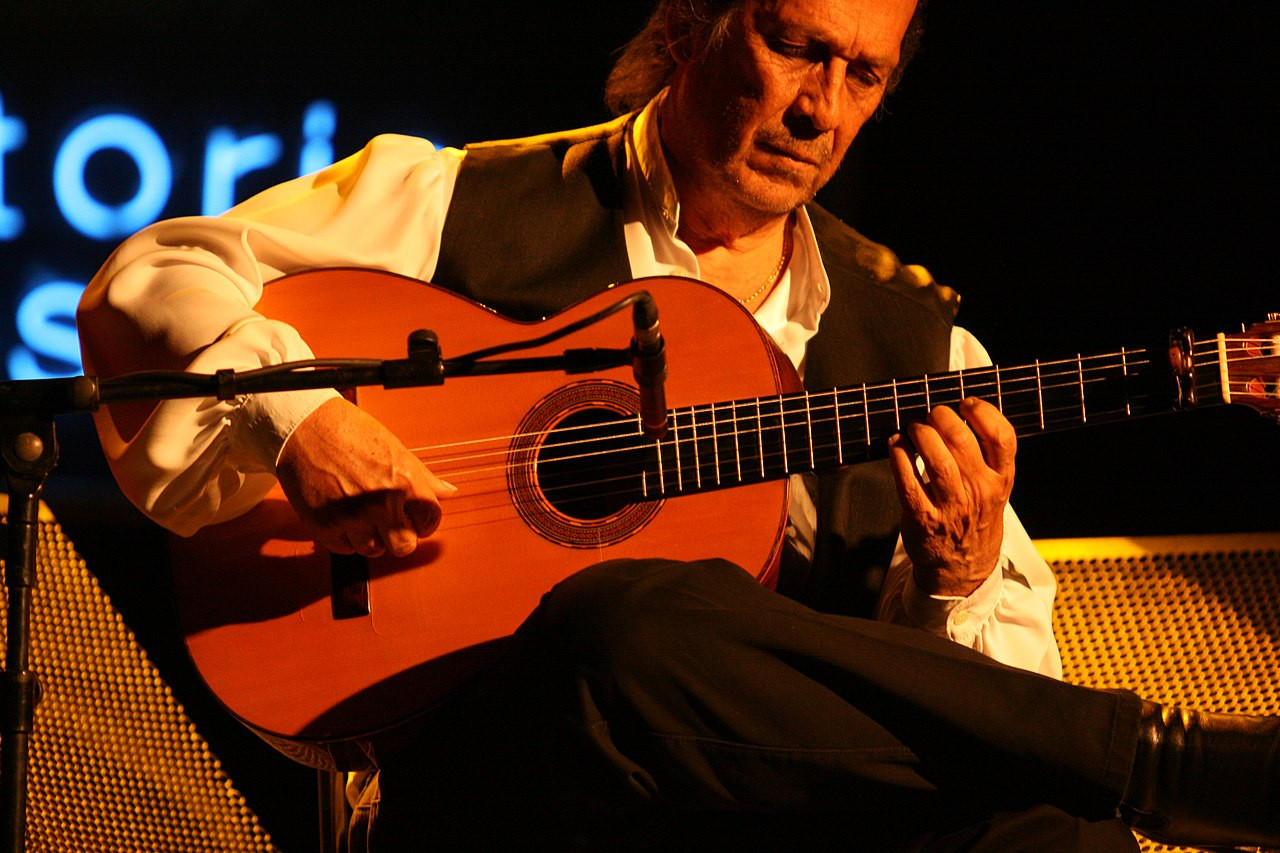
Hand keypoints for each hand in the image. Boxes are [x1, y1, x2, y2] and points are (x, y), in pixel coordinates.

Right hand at [275, 397, 454, 556]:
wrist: (306, 427)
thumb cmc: (352, 434)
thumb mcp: (396, 450)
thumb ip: (424, 478)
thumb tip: (449, 492)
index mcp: (404, 482)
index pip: (430, 521)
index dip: (424, 522)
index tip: (415, 520)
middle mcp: (380, 502)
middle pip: (404, 547)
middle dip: (400, 538)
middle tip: (390, 525)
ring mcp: (351, 516)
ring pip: (372, 550)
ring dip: (370, 538)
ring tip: (362, 515)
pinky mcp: (323, 525)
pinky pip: (344, 549)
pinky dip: (345, 538)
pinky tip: (343, 517)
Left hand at [888, 397, 1014, 596]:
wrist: (963, 567)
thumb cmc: (975, 518)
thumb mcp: (995, 488)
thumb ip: (985, 455)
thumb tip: (961, 411)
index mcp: (1000, 479)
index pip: (1002, 437)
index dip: (982, 411)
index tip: (966, 403)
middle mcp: (979, 492)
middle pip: (962, 440)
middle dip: (941, 416)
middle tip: (931, 414)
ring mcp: (951, 506)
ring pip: (935, 458)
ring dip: (919, 433)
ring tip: (914, 428)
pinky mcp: (922, 518)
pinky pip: (907, 480)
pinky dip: (899, 455)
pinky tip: (897, 445)